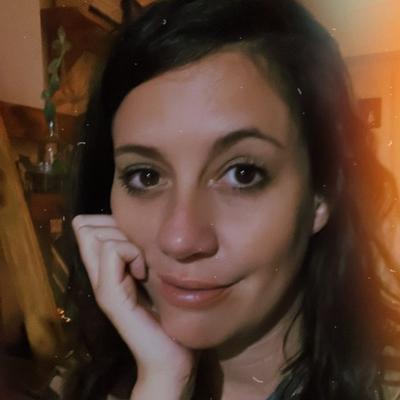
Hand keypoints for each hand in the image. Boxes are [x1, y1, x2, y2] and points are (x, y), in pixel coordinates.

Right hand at [72, 215, 196, 398]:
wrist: (170, 354)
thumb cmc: (166, 312)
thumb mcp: (153, 272)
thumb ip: (140, 254)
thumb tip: (140, 225)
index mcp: (106, 269)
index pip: (86, 226)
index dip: (108, 220)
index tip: (133, 239)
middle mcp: (97, 275)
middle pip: (86, 226)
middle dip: (115, 226)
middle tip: (137, 249)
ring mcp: (101, 285)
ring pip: (96, 234)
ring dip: (125, 240)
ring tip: (141, 264)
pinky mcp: (110, 295)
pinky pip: (112, 252)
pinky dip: (131, 253)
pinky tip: (143, 272)